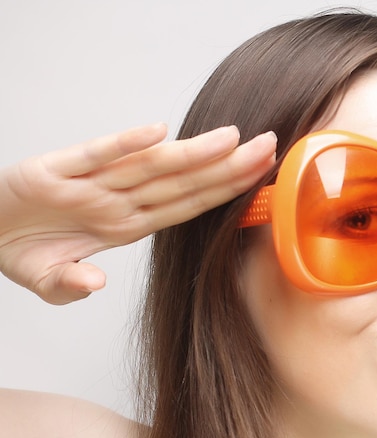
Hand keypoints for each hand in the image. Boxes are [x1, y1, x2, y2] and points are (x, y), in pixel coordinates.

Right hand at [0, 123, 275, 303]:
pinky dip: (123, 145)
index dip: (224, 192)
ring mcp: (88, 185)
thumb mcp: (47, 280)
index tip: (259, 179)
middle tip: (270, 148)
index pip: (186, 206)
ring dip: (193, 154)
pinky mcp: (53, 170)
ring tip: (235, 139)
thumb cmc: (21, 247)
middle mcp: (114, 202)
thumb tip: (94, 284)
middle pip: (181, 183)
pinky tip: (158, 133)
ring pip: (149, 167)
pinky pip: (94, 156)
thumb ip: (71, 285)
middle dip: (227, 168)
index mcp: (124, 225)